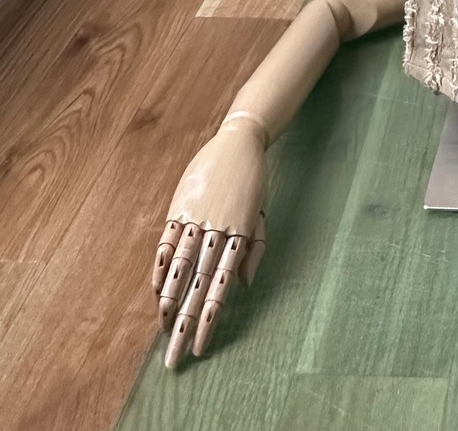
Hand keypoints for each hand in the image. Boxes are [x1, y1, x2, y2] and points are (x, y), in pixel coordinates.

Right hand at [152, 118, 267, 365]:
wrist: (239, 142)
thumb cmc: (252, 184)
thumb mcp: (260, 215)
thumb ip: (254, 250)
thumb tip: (244, 285)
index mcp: (238, 237)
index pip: (220, 289)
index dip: (209, 321)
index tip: (200, 349)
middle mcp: (216, 231)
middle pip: (198, 286)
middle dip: (184, 324)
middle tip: (173, 356)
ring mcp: (196, 218)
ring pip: (180, 266)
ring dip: (169, 299)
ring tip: (162, 326)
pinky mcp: (180, 206)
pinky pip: (166, 241)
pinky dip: (160, 265)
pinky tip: (156, 288)